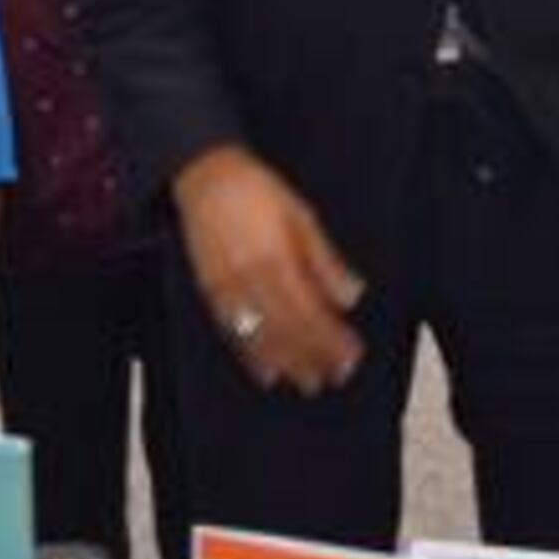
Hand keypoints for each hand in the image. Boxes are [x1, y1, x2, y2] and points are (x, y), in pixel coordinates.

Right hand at [173, 146, 365, 392]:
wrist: (206, 176)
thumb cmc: (257, 192)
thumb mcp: (303, 217)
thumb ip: (325, 262)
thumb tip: (351, 298)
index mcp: (278, 260)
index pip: (311, 312)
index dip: (332, 339)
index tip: (352, 355)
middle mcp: (252, 280)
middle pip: (288, 330)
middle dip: (314, 357)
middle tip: (336, 376)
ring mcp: (228, 289)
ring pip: (261, 338)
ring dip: (287, 363)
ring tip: (308, 383)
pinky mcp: (210, 293)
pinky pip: (233, 333)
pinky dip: (251, 357)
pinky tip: (267, 373)